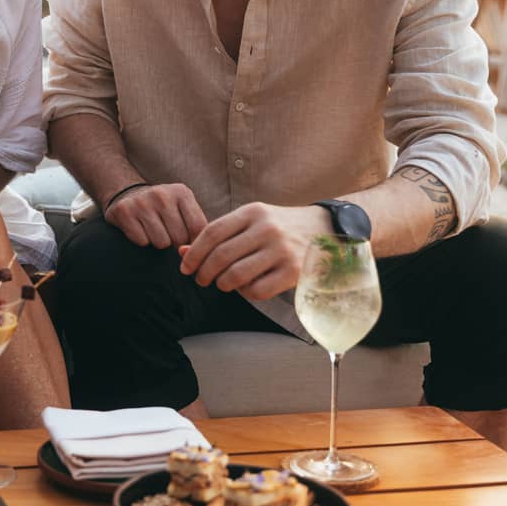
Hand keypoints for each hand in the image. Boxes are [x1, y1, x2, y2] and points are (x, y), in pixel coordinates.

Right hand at [105, 182, 206, 249]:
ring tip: (153, 230)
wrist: (129, 196)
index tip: (187, 241)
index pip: (197, 226)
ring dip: (158, 242)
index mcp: (181, 192)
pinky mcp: (124, 211)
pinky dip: (142, 240)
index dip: (194, 241)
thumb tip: (191, 251)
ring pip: (161, 243)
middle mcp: (162, 194)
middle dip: (175, 242)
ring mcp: (142, 202)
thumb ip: (194, 227)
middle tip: (167, 232)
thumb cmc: (163, 208)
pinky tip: (140, 228)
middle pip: (179, 237)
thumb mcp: (182, 208)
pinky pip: (142, 241)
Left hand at [179, 203, 332, 300]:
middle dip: (204, 273)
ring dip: (222, 284)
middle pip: (220, 256)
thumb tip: (181, 251)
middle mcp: (266, 229)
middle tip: (201, 280)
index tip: (185, 267)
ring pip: (236, 275)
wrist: (325, 229)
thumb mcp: (251, 221)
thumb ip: (220, 234)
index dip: (193, 253)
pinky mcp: (293, 272)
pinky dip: (246, 294)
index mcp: (252, 212)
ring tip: (223, 284)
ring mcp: (281, 250)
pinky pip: (257, 291)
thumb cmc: (279, 227)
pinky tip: (247, 288)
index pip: (212, 233)